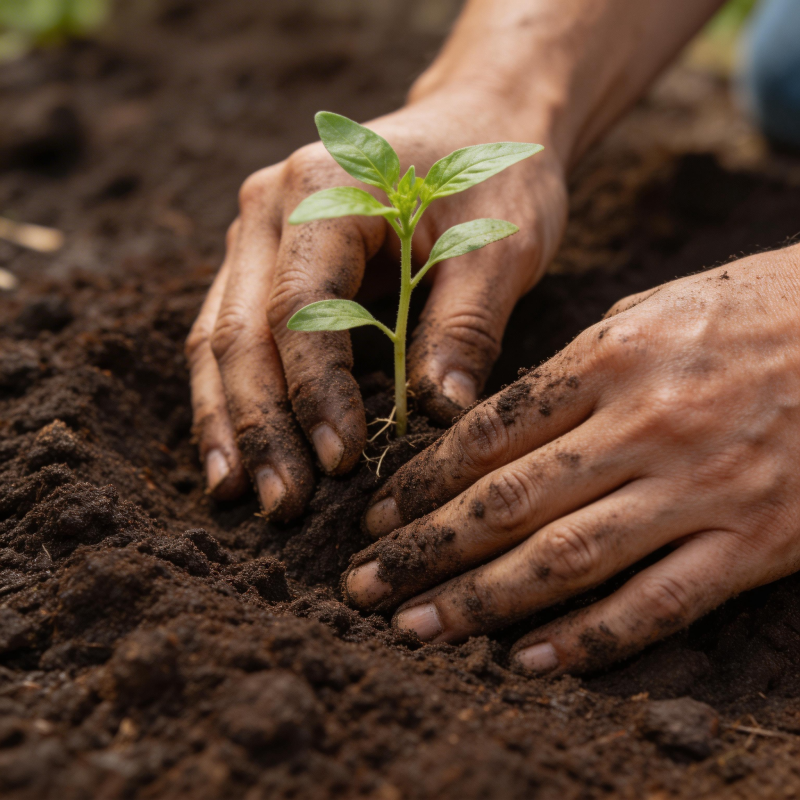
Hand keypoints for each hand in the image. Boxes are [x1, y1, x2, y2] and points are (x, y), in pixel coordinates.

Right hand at [186, 89, 566, 519]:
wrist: (478, 126)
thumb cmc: (493, 181)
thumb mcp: (497, 247)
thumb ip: (464, 326)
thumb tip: (434, 415)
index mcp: (324, 190)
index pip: (301, 310)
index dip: (316, 394)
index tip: (343, 463)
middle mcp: (269, 207)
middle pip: (242, 332)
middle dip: (262, 425)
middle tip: (281, 505)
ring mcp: (257, 234)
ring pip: (220, 338)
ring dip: (232, 421)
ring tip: (238, 493)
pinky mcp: (265, 262)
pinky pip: (233, 335)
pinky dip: (234, 396)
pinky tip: (237, 451)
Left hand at [345, 245, 799, 673]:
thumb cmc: (757, 308)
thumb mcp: (654, 312)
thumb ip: (575, 372)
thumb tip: (493, 429)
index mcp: (614, 355)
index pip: (490, 432)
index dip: (423, 480)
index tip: (377, 514)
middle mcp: (648, 423)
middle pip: (509, 501)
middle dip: (425, 548)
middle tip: (362, 586)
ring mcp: (704, 486)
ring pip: (568, 558)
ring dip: (481, 600)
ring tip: (416, 626)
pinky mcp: (758, 540)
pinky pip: (660, 602)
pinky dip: (590, 638)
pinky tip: (527, 659)